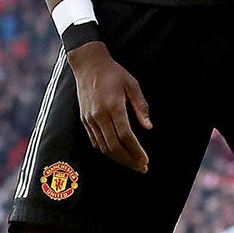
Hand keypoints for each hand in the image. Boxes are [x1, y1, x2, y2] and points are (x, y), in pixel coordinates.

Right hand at [70, 42, 152, 172]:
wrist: (88, 64)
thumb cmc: (113, 73)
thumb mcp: (132, 85)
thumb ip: (140, 106)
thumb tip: (148, 127)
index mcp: (113, 106)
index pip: (126, 136)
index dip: (136, 151)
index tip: (145, 160)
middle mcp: (99, 115)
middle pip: (114, 146)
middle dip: (129, 160)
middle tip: (141, 167)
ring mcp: (90, 119)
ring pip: (104, 147)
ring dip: (119, 158)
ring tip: (132, 163)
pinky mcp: (84, 120)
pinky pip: (96, 141)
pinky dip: (107, 151)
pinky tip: (118, 154)